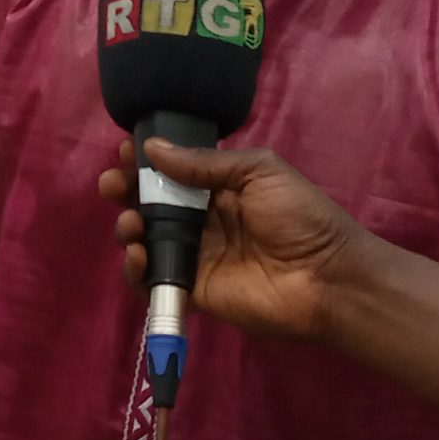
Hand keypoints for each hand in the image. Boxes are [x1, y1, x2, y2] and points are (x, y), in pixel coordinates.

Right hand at [98, 139, 376, 342]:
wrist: (326, 277)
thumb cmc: (299, 217)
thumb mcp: (258, 172)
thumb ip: (204, 163)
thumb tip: (153, 148)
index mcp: (220, 188)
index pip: (173, 171)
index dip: (146, 161)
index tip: (126, 151)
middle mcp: (203, 220)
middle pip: (151, 204)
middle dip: (126, 191)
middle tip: (113, 185)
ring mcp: (197, 256)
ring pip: (147, 239)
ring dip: (128, 228)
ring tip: (132, 223)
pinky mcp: (194, 291)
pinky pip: (154, 280)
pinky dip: (137, 269)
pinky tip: (138, 254)